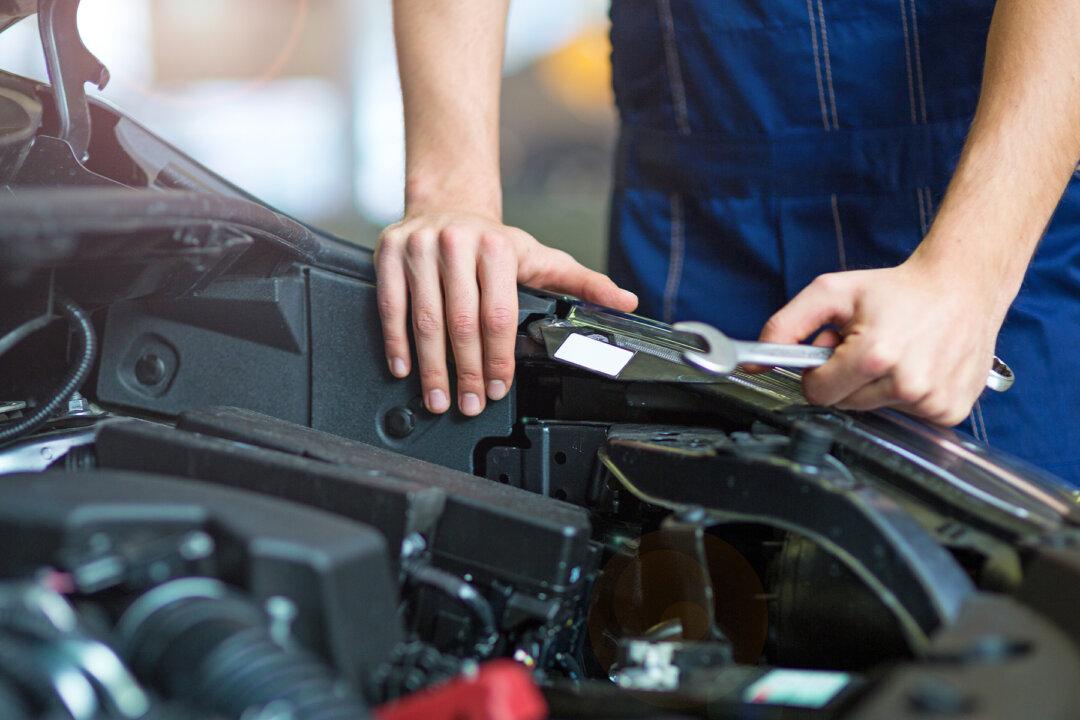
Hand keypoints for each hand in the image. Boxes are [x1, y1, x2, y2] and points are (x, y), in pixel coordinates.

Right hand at [376, 212, 637, 415]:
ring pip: (425, 319)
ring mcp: (420, 247)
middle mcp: (457, 244)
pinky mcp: (389, 252)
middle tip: (470, 405)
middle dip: (467, 372)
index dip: (498, 359)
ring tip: (438, 399)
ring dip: (431, 367)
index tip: (499, 390)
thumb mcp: (542, 259)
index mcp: (498, 248)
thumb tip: (626, 301)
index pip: (498, 316)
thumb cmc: (495, 244)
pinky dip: (396, 342)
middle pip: (461, 323)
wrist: (449, 205)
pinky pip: (390, 305)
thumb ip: (584, 283)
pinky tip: (404, 368)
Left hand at [758, 256, 1007, 425]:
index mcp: (874, 356)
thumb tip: (753, 364)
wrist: (963, 285)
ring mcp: (932, 401)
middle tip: (867, 346)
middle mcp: (907, 384)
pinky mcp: (952, 411)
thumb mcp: (831, 293)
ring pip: (875, 410)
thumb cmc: (896, 290)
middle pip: (845, 404)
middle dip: (846, 378)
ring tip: (894, 352)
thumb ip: (785, 326)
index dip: (818, 372)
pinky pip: (908, 416)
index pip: (818, 393)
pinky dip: (905, 395)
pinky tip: (918, 365)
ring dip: (876, 387)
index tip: (832, 352)